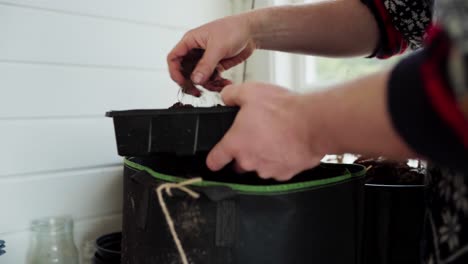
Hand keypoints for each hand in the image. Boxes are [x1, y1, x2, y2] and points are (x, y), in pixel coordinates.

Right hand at [167, 14, 256, 94]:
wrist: (252, 32)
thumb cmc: (234, 30)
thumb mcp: (218, 47)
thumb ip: (206, 65)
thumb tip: (196, 80)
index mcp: (190, 41)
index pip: (174, 58)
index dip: (175, 72)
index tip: (183, 83)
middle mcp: (195, 51)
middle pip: (185, 71)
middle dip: (191, 83)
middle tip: (198, 92)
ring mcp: (205, 59)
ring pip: (199, 78)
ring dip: (207, 85)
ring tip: (219, 86)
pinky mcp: (215, 65)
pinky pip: (211, 79)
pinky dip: (217, 84)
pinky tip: (225, 83)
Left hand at [206, 82, 327, 180]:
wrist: (313, 123)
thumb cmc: (283, 110)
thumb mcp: (250, 92)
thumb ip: (231, 95)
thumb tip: (226, 97)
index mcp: (236, 144)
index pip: (214, 161)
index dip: (213, 159)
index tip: (215, 158)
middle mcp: (249, 161)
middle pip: (238, 165)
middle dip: (243, 153)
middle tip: (255, 136)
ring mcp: (268, 170)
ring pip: (259, 166)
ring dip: (263, 156)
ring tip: (274, 137)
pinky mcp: (285, 174)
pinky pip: (278, 169)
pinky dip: (280, 160)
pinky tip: (287, 145)